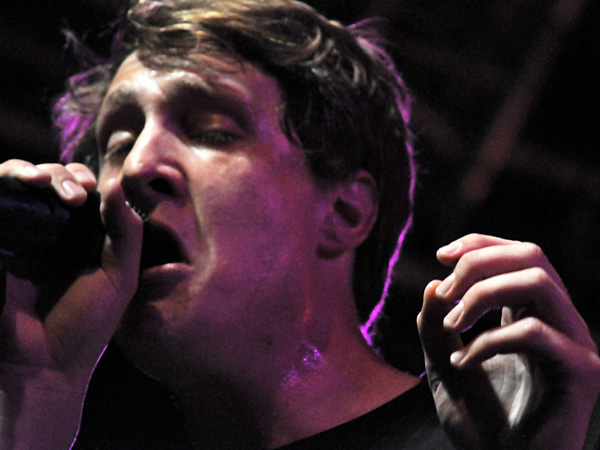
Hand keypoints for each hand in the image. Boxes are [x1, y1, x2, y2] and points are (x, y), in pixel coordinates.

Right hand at [0, 160, 142, 448]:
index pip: (84, 191)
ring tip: (40, 182)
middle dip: (61, 175)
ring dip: (28, 172)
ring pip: (19, 185)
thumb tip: (117, 185)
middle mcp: (54, 234)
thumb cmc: (87, 324)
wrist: (42, 365)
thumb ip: (126, 231)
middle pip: (52, 183)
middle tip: (73, 194)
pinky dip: (4, 185)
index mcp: (87, 238)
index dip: (84, 180)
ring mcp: (22, 238)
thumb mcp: (121, 276)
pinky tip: (19, 185)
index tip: (91, 187)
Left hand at [417, 233, 599, 448]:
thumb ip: (434, 326)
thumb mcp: (442, 364)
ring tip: (452, 324)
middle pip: (531, 255)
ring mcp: (575, 344)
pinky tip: (462, 364)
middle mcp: (559, 320)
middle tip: (445, 292)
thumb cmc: (478, 421)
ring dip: (482, 294)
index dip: (480, 244)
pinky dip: (488, 341)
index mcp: (532, 313)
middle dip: (479, 263)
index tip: (441, 256)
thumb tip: (433, 284)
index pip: (517, 254)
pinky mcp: (582, 372)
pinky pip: (533, 332)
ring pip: (538, 281)